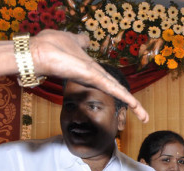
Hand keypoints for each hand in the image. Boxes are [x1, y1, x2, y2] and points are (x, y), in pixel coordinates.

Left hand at [30, 30, 148, 121]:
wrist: (37, 52)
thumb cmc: (50, 46)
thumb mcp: (71, 40)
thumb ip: (80, 42)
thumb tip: (86, 40)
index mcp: (90, 70)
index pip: (111, 83)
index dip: (122, 92)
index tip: (131, 102)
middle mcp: (94, 78)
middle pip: (118, 92)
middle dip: (133, 105)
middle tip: (145, 118)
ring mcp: (94, 79)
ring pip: (119, 93)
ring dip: (134, 106)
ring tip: (146, 118)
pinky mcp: (93, 79)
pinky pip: (113, 88)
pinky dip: (126, 97)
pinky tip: (137, 106)